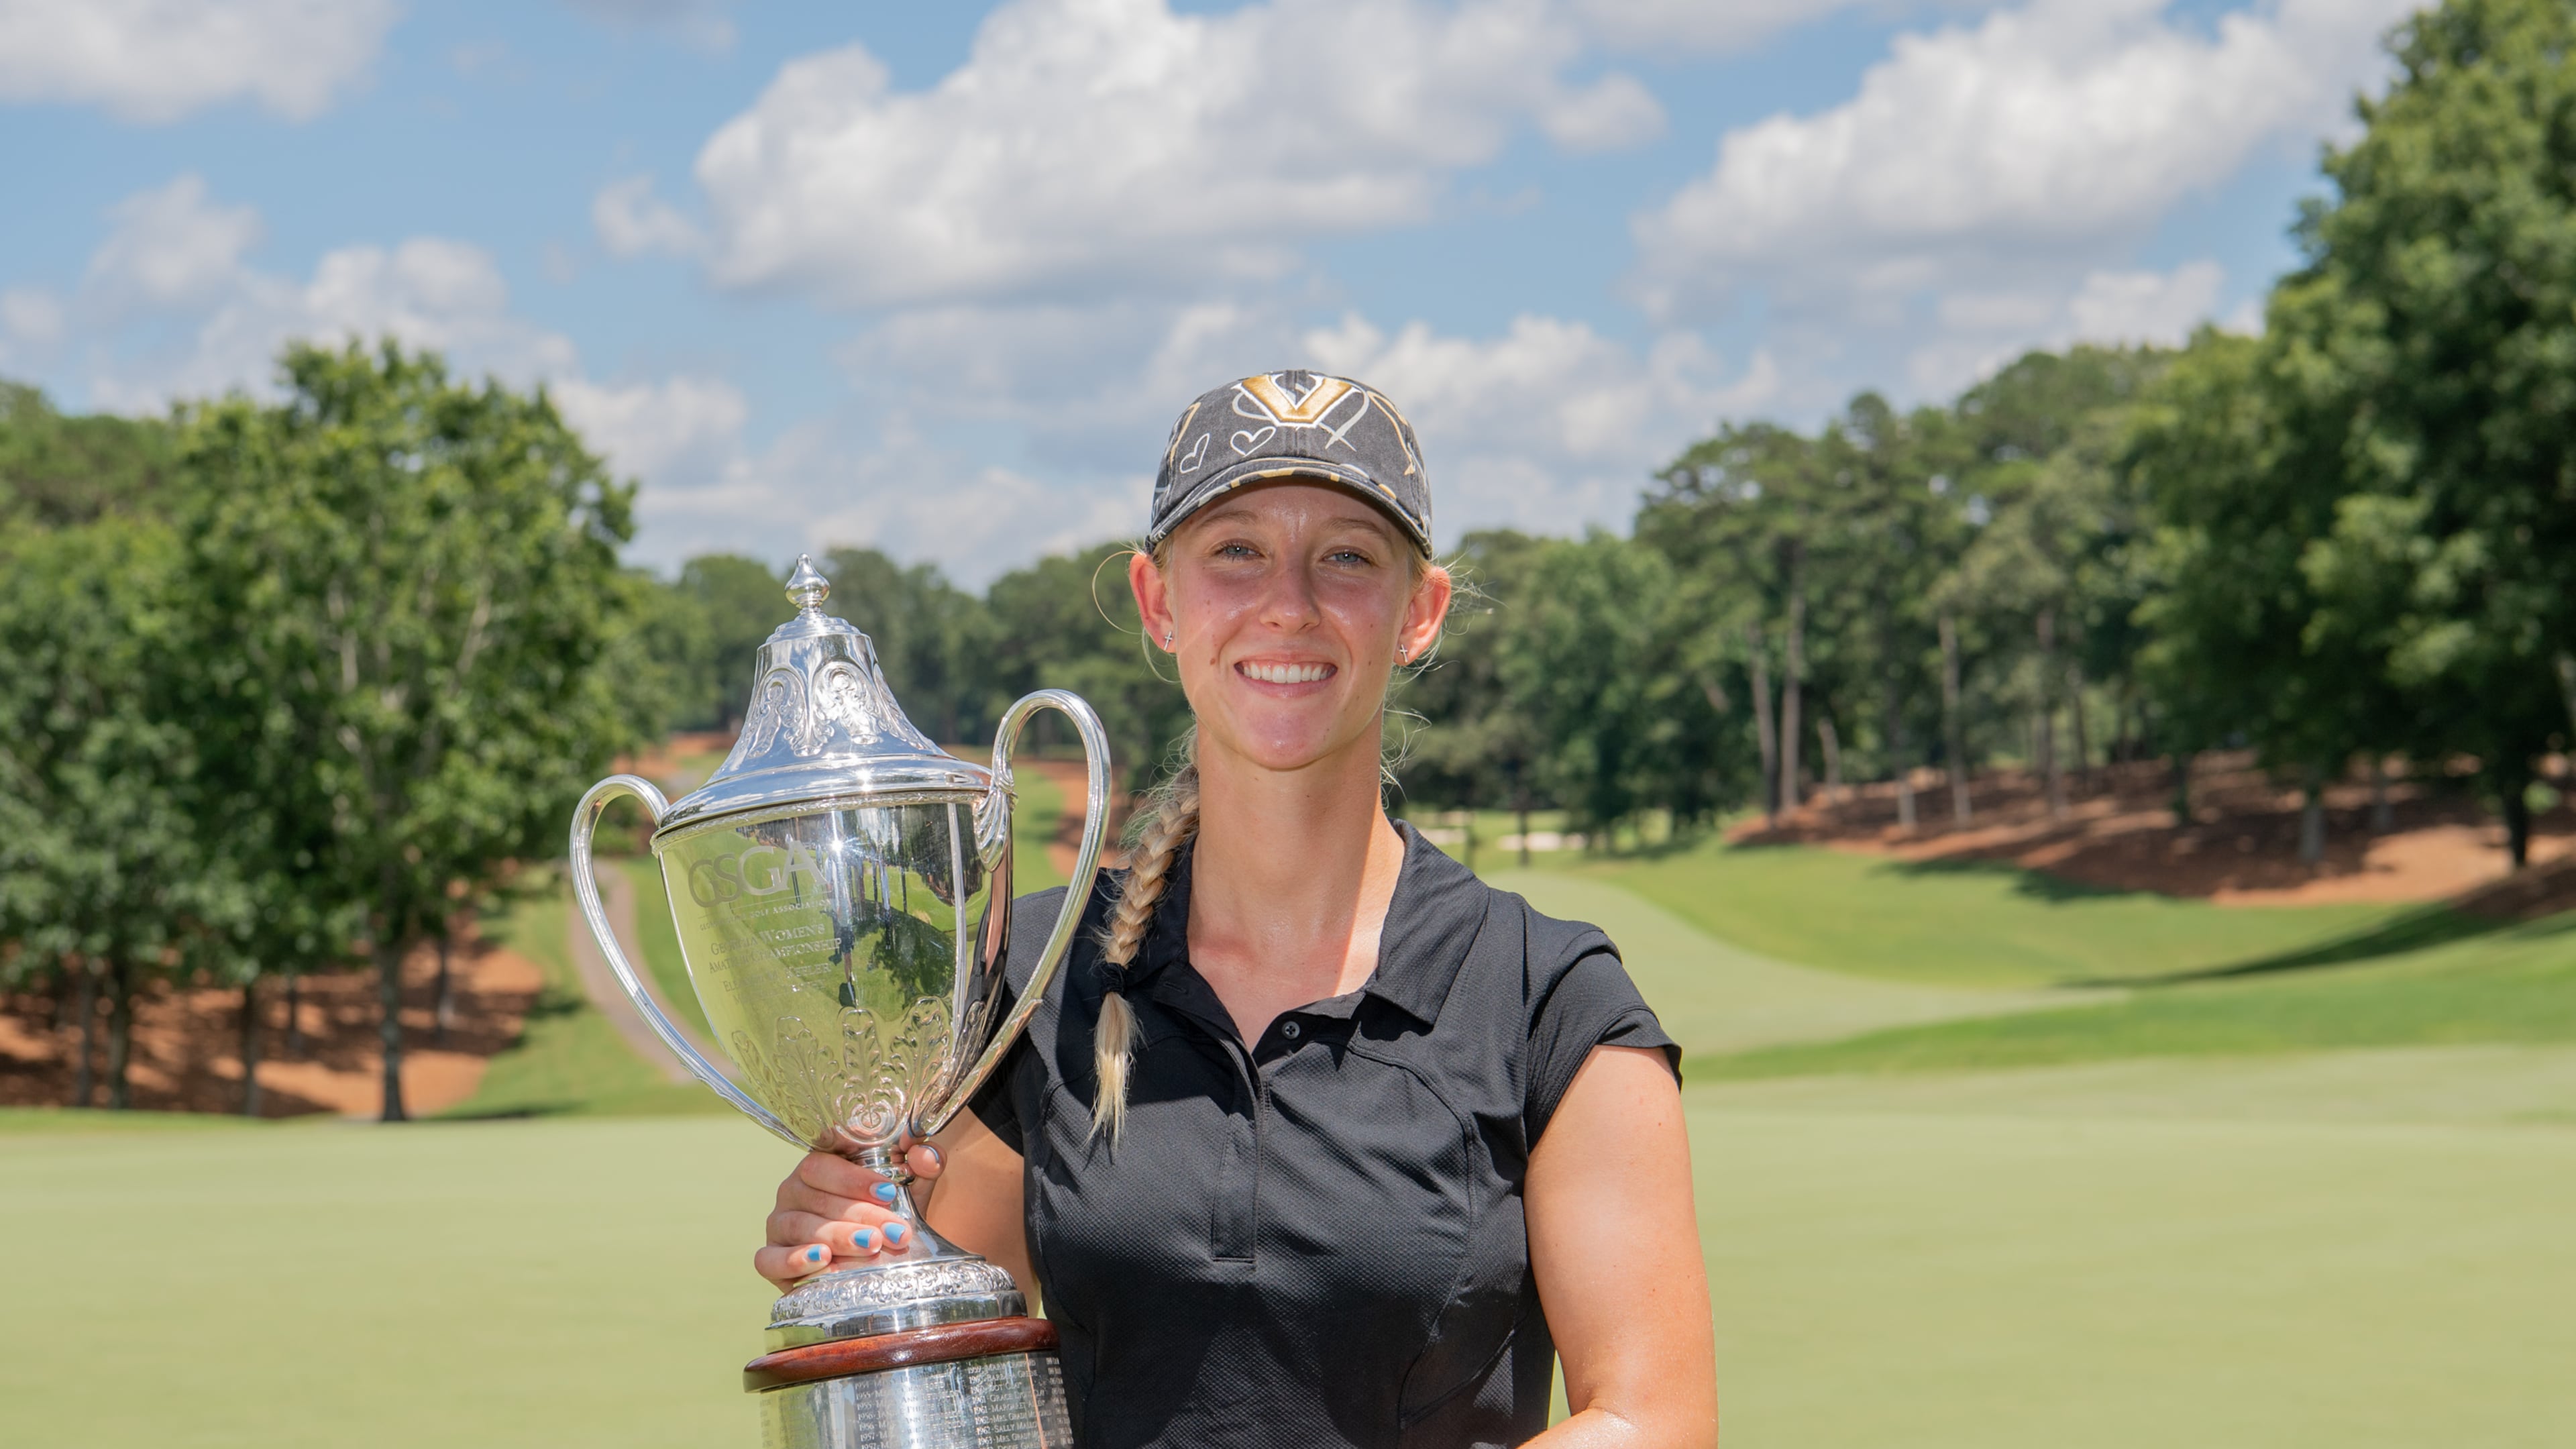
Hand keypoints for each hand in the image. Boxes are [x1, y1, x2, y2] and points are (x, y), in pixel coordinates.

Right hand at [755, 1135, 946, 1289]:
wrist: (874, 1263)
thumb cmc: (887, 1217)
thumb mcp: (910, 1189)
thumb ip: (924, 1164)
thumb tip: (926, 1156)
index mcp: (819, 1167)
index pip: (823, 1164)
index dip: (854, 1179)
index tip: (890, 1192)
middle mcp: (793, 1192)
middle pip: (817, 1198)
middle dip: (860, 1215)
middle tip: (894, 1232)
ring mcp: (779, 1225)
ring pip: (800, 1227)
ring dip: (838, 1237)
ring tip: (870, 1246)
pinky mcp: (769, 1260)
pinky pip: (769, 1258)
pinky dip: (793, 1260)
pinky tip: (821, 1260)